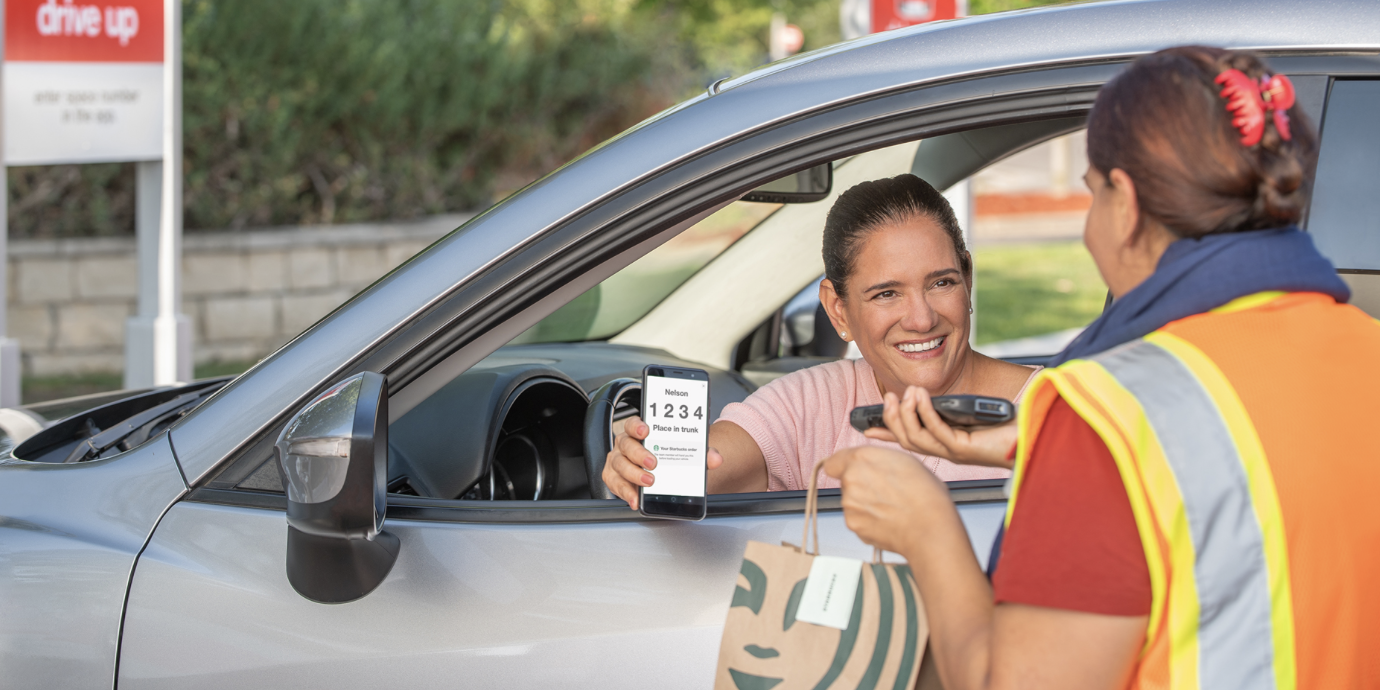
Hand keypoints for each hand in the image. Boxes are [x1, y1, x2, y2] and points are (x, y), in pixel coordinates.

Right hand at [602, 415, 723, 509]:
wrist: (659, 471)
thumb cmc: (666, 455)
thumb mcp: (683, 452)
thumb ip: (700, 453)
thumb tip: (715, 458)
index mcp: (639, 432)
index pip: (633, 423)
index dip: (638, 426)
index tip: (646, 431)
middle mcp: (625, 444)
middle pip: (626, 445)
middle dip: (639, 454)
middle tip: (653, 463)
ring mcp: (618, 461)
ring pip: (619, 465)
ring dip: (633, 475)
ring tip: (648, 483)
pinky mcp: (614, 478)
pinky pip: (616, 484)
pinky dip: (626, 493)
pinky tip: (636, 499)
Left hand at [820, 446, 953, 555]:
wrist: (930, 529)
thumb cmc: (925, 494)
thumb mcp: (904, 461)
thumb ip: (877, 460)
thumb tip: (868, 465)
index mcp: (862, 458)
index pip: (834, 461)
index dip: (844, 466)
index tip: (853, 472)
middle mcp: (851, 479)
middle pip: (845, 481)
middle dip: (859, 485)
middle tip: (884, 492)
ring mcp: (849, 504)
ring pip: (851, 501)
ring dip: (864, 504)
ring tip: (890, 508)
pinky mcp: (853, 524)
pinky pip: (857, 519)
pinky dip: (868, 520)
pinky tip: (888, 520)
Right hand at [863, 386, 1016, 467]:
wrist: (1034, 438)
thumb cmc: (1008, 427)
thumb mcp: (973, 413)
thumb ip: (953, 407)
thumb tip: (932, 391)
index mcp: (946, 444)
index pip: (909, 440)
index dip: (886, 434)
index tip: (866, 426)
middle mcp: (946, 451)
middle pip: (907, 441)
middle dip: (892, 420)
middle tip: (887, 398)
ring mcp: (954, 452)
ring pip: (917, 438)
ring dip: (906, 414)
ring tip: (904, 393)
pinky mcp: (964, 448)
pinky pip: (936, 430)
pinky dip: (924, 412)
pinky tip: (920, 395)